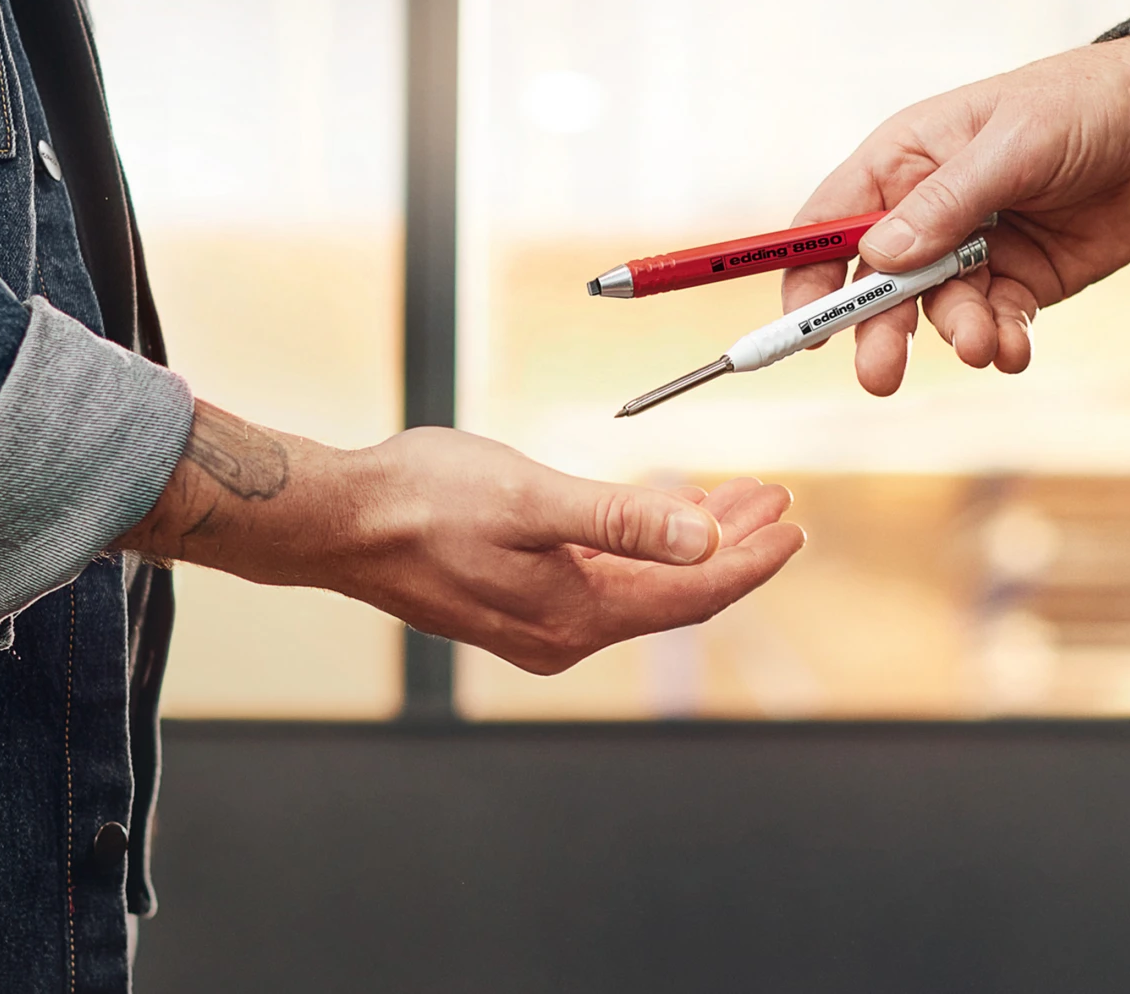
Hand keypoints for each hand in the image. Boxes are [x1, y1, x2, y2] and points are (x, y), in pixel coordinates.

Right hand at [114, 402, 806, 673]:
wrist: (335, 522)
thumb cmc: (421, 501)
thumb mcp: (533, 498)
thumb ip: (623, 519)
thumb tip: (704, 538)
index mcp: (575, 616)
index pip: (692, 593)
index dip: (750, 561)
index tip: (794, 527)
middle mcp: (564, 634)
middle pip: (676, 593)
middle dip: (733, 546)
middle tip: (777, 501)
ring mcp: (541, 622)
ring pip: (644, 584)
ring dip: (693, 539)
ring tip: (738, 496)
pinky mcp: (521, 601)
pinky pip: (607, 578)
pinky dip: (644, 544)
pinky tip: (660, 512)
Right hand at [782, 36, 1129, 394]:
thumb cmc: (1080, 104)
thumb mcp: (1012, 143)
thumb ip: (946, 200)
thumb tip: (881, 255)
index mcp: (903, 160)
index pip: (831, 224)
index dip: (807, 277)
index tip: (801, 329)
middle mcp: (928, 209)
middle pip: (877, 283)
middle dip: (876, 329)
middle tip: (880, 375)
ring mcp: (975, 249)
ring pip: (938, 311)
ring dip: (953, 334)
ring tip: (980, 344)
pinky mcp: (1022, 281)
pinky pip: (994, 323)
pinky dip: (998, 342)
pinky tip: (1013, 349)